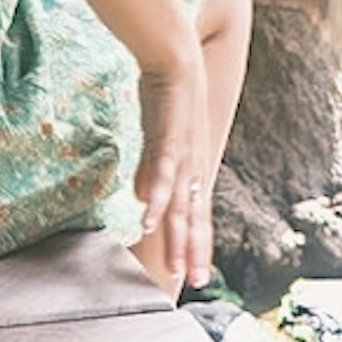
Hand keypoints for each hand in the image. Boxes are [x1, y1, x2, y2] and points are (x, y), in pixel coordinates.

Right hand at [132, 47, 214, 294]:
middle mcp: (194, 167)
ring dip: (178, 236)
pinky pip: (161, 175)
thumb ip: (152, 173)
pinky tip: (148, 219)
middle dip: (194, 251)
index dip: (196, 244)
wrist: (176, 59)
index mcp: (193, 168)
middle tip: (194, 281)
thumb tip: (144, 202)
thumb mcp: (160, 141)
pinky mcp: (168, 140)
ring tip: (177, 266)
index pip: (197, 215)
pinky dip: (156, 199)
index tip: (195, 273)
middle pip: (194, 217)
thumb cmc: (167, 99)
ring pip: (181, 204)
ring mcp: (183, 155)